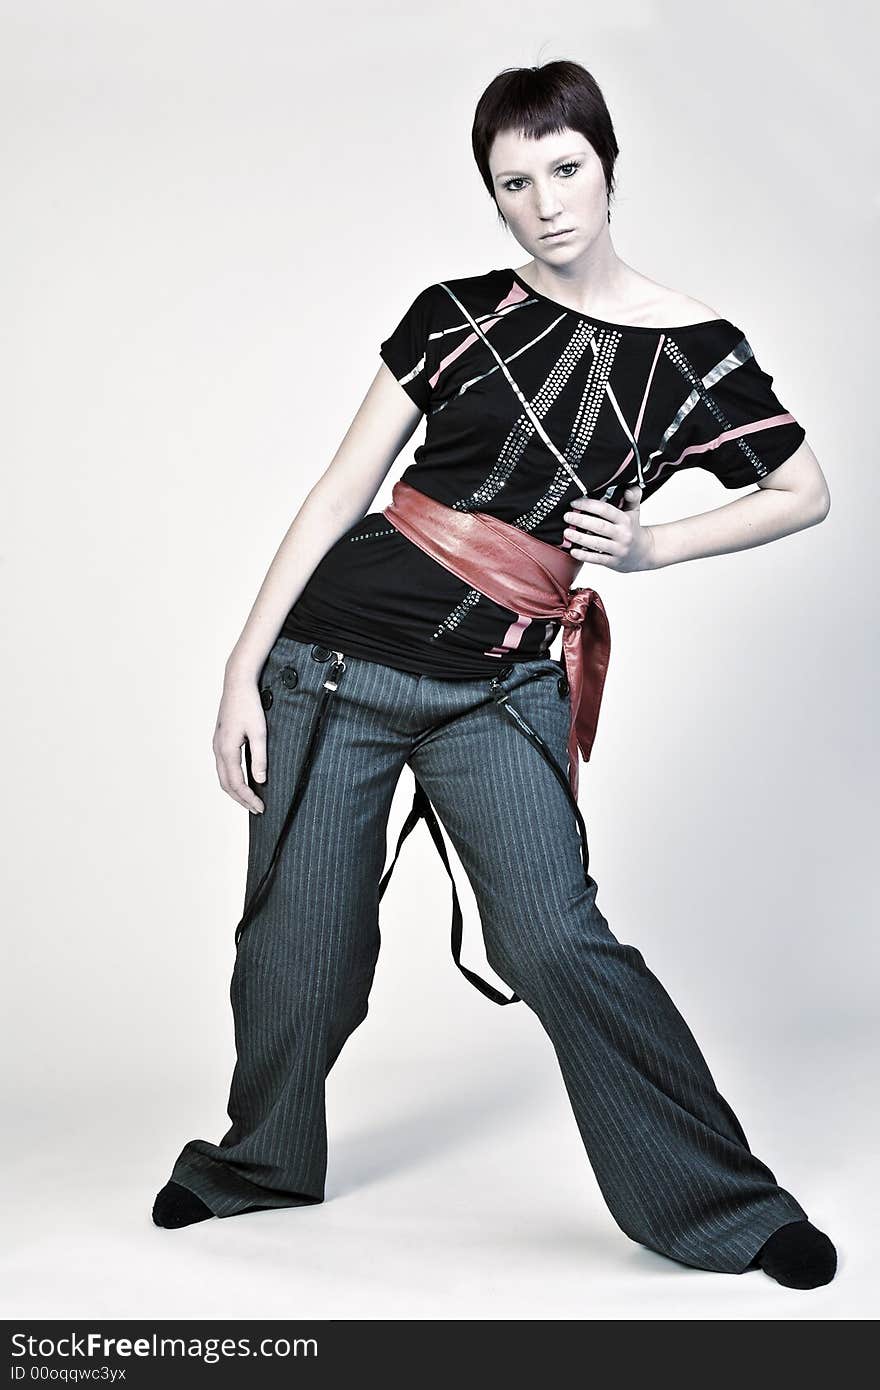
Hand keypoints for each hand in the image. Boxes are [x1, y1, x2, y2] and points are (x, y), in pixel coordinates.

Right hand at [213, 674, 267, 813]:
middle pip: (226, 784)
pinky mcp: (221, 739)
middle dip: (241, 799)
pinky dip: (232, 778)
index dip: (248, 798)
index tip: (261, 808)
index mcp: (227, 750)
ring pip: (223, 775)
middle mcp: (218, 749)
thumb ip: (259, 758)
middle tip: (256, 809)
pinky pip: (224, 766)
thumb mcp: (259, 732)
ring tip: (250, 798)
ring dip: (235, 790)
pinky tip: (243, 779)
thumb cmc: (249, 705)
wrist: (237, 683)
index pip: (236, 783)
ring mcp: (217, 744)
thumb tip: (261, 780)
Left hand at [562, 485, 655, 571]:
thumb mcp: (635, 511)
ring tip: (567, 532)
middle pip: (600, 526)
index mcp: (625, 520)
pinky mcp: (613, 562)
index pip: (606, 510)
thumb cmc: (633, 529)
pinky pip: (597, 559)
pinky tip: (573, 551)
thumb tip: (629, 488)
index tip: (575, 503)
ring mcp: (618, 549)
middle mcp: (622, 534)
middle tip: (567, 516)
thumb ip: (633, 497)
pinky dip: (584, 556)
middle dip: (581, 520)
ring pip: (597, 543)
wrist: (644, 553)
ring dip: (580, 538)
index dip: (589, 505)